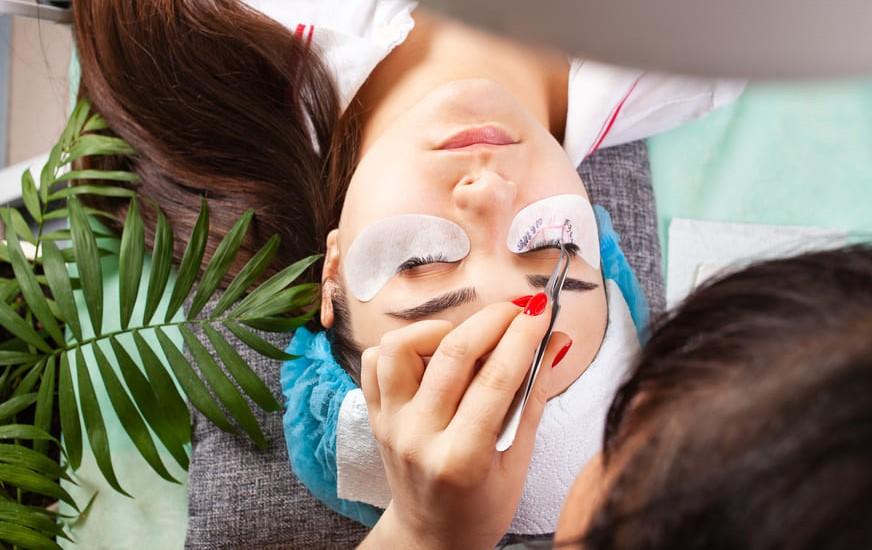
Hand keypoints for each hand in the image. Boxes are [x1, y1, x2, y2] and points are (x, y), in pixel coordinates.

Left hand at [358, 294, 570, 549]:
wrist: (431, 537)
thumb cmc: (482, 506)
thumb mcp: (518, 462)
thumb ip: (533, 397)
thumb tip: (554, 342)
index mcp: (462, 458)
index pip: (496, 379)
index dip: (523, 336)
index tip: (541, 311)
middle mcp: (418, 436)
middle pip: (454, 354)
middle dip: (493, 320)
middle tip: (519, 309)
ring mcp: (390, 423)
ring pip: (400, 348)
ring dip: (440, 329)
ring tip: (469, 337)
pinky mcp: (373, 416)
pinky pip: (375, 361)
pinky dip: (404, 345)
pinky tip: (433, 354)